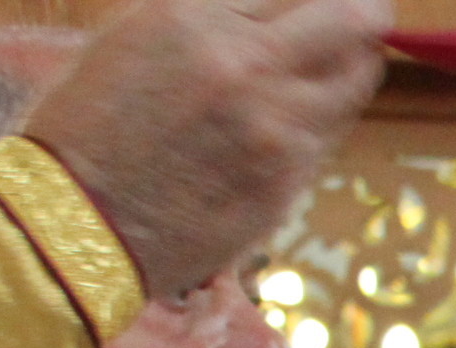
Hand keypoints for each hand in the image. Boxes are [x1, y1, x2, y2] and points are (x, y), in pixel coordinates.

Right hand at [24, 0, 390, 293]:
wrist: (83, 218)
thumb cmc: (94, 124)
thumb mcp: (137, 37)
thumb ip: (214, 15)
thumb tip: (279, 9)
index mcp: (192, 16)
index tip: (328, 3)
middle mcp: (245, 64)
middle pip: (351, 20)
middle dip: (365, 14)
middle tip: (372, 13)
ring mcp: (276, 125)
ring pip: (354, 80)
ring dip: (353, 66)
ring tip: (340, 63)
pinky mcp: (292, 177)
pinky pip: (331, 131)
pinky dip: (324, 115)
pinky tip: (296, 116)